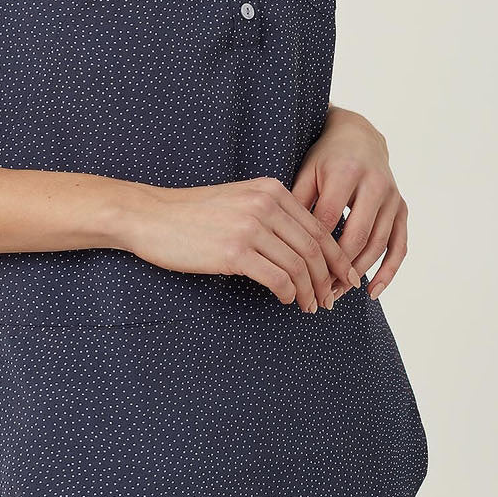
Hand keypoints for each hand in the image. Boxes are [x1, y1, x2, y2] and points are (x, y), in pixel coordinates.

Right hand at [123, 177, 362, 312]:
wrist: (152, 216)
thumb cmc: (193, 214)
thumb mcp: (239, 200)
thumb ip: (271, 214)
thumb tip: (303, 248)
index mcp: (271, 190)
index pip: (317, 227)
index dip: (336, 256)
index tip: (346, 276)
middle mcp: (265, 204)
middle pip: (313, 248)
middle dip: (328, 278)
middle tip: (331, 300)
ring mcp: (250, 227)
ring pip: (299, 265)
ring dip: (310, 291)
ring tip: (311, 306)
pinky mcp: (234, 252)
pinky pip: (277, 278)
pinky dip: (289, 293)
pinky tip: (287, 300)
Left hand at [290, 107, 408, 301]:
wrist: (359, 137)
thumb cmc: (326, 158)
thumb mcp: (307, 171)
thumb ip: (297, 202)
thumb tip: (283, 242)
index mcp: (346, 172)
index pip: (329, 219)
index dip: (314, 249)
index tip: (298, 272)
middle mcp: (375, 184)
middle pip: (356, 236)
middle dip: (337, 268)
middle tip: (319, 291)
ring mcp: (392, 198)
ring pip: (378, 245)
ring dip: (357, 274)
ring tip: (337, 293)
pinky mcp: (402, 208)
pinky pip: (399, 246)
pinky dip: (388, 271)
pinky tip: (372, 291)